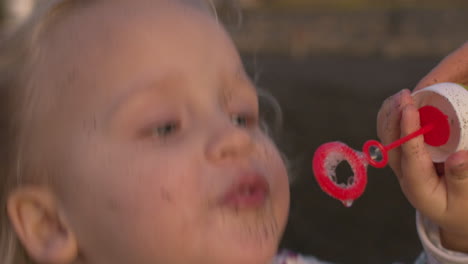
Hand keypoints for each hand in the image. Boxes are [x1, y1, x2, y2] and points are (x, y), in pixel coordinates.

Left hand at [377, 41, 467, 252]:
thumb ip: (462, 178)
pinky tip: (402, 103)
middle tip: (404, 94)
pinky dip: (394, 118)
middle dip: (394, 117)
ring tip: (402, 94)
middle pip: (391, 143)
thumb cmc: (463, 207)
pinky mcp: (405, 158)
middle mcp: (404, 174)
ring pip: (388, 138)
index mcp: (417, 186)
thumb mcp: (467, 198)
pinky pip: (394, 136)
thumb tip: (460, 156)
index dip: (408, 130)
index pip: (409, 154)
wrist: (455, 215)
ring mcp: (402, 165)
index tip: (409, 107)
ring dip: (391, 115)